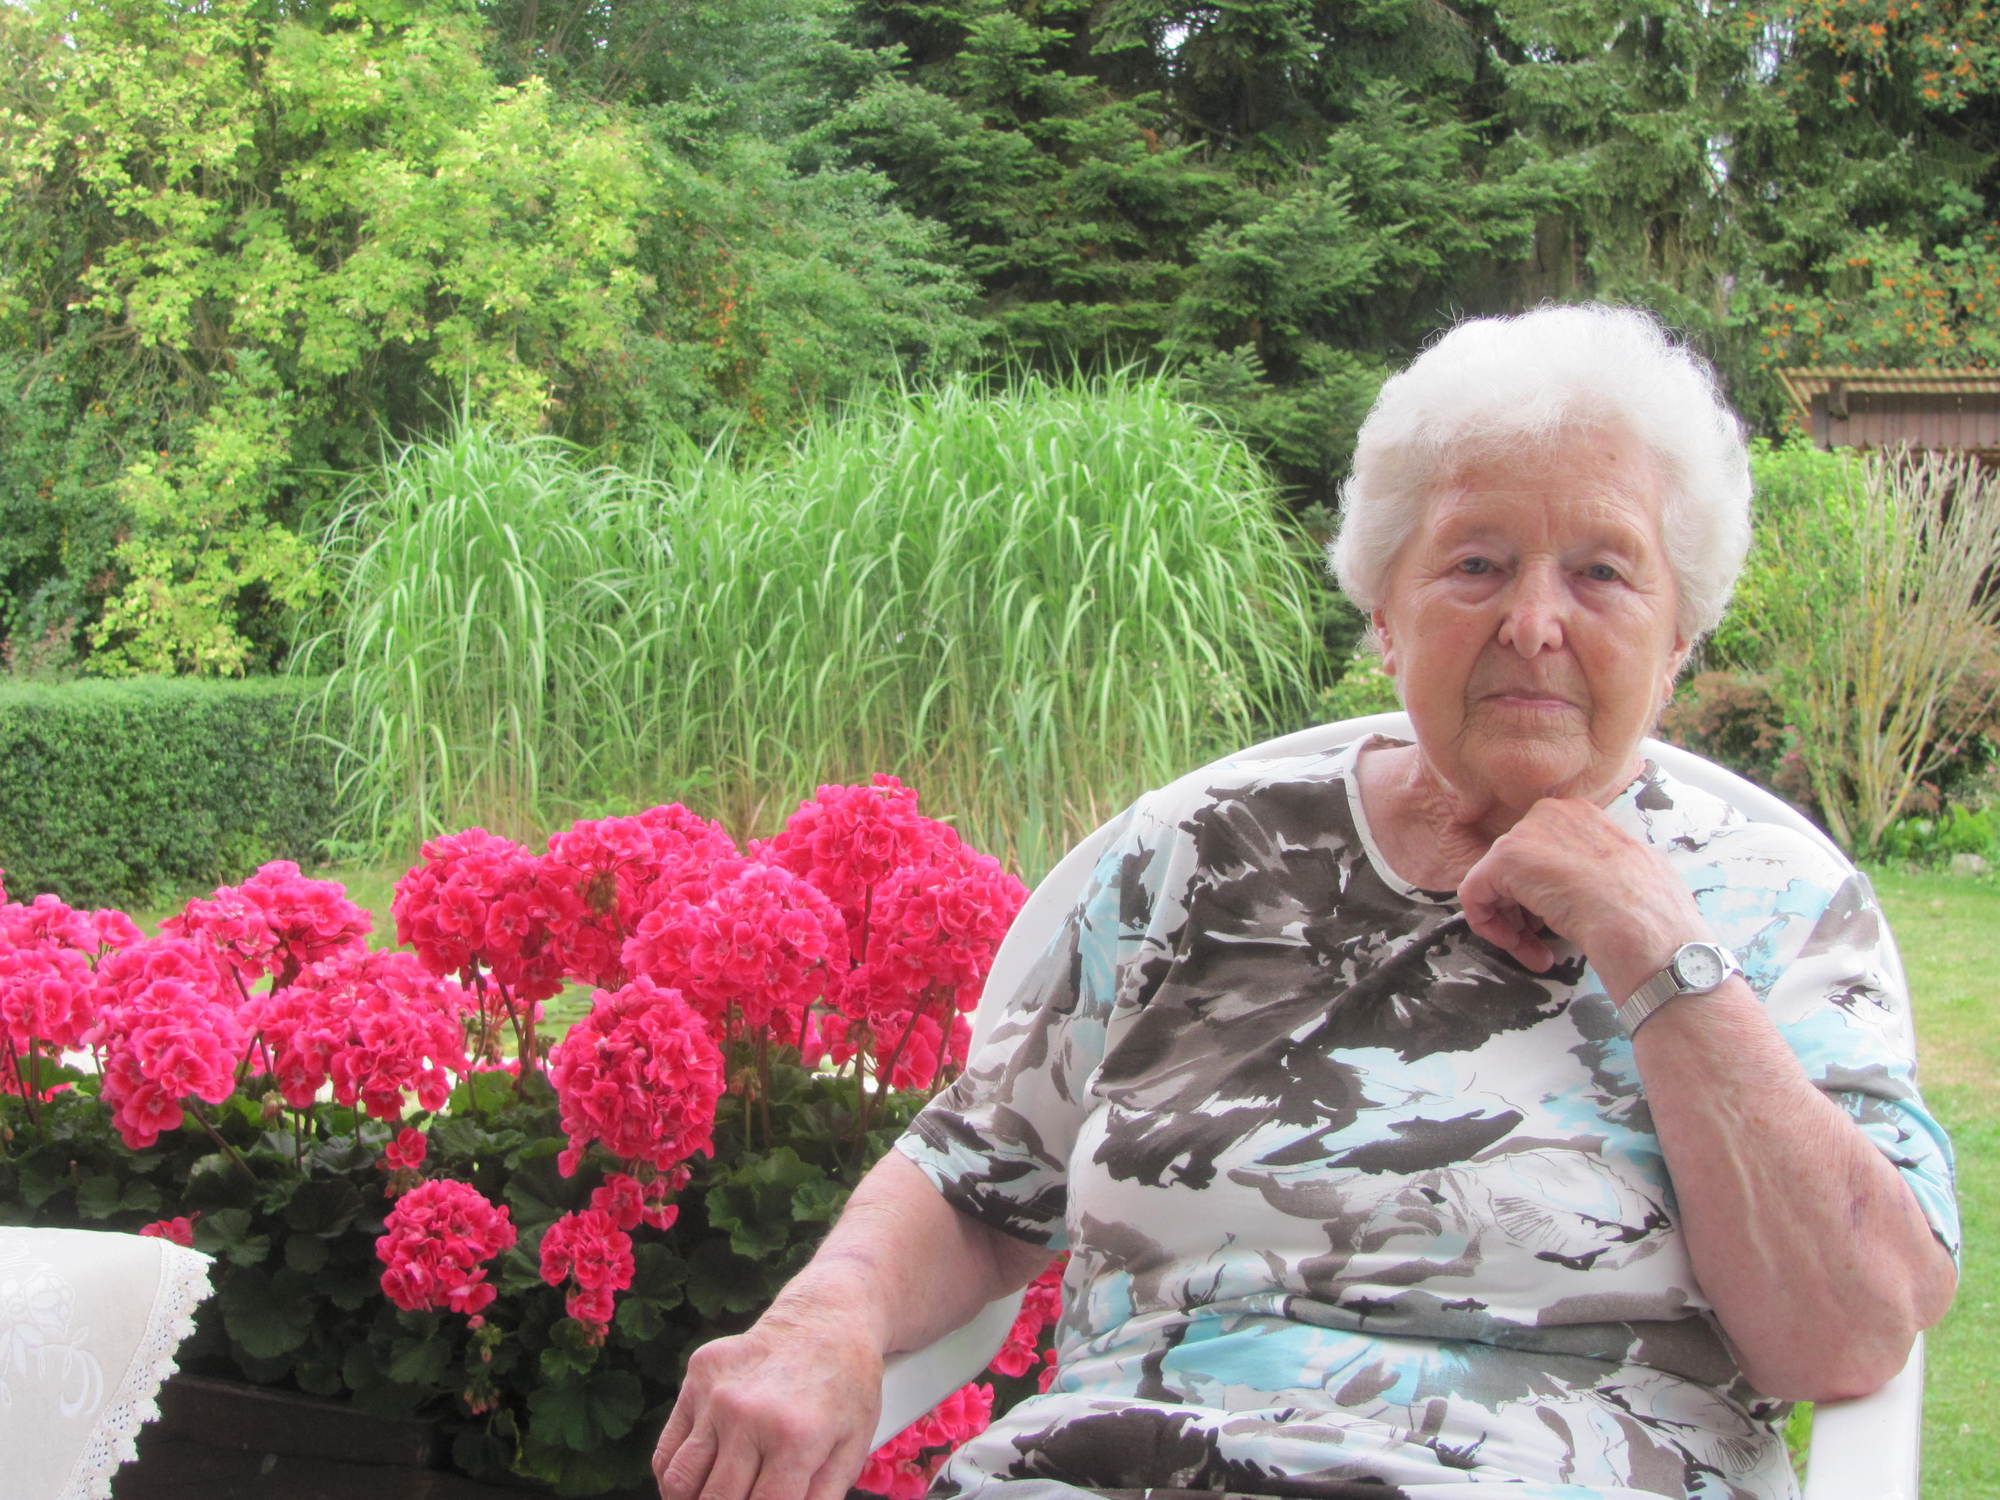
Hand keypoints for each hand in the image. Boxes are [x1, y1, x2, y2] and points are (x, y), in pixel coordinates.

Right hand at [653, 1307, 882, 1499]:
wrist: (826, 1319)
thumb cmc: (845, 1389)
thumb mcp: (853, 1448)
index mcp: (795, 1438)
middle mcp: (749, 1415)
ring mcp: (717, 1394)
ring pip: (681, 1483)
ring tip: (717, 1497)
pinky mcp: (697, 1378)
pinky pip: (668, 1450)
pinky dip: (673, 1480)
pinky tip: (695, 1488)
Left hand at [1457, 798, 1705, 993]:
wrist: (1642, 925)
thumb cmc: (1648, 911)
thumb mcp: (1629, 872)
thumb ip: (1597, 868)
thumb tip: (1588, 883)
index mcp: (1582, 815)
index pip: (1544, 855)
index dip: (1545, 895)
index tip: (1557, 924)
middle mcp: (1550, 814)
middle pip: (1518, 869)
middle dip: (1525, 912)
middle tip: (1542, 945)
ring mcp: (1525, 834)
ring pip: (1497, 884)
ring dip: (1512, 926)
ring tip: (1537, 955)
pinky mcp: (1502, 859)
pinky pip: (1475, 894)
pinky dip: (1488, 925)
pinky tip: (1516, 946)